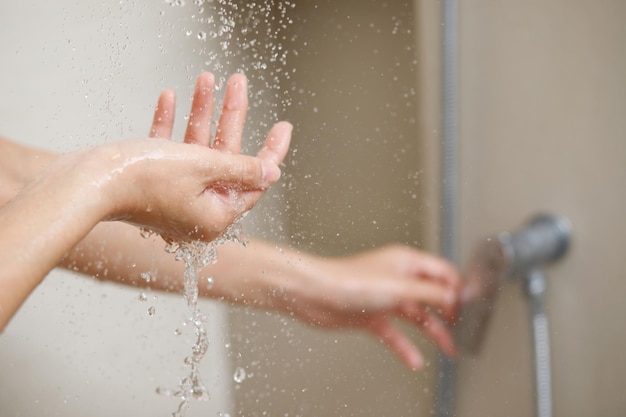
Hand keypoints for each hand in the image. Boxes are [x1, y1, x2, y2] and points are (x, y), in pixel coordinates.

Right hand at [135, 71, 290, 241]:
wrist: (86, 182)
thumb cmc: (144, 178)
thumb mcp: (204, 167)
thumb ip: (241, 168)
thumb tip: (271, 173)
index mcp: (216, 216)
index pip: (254, 182)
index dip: (270, 151)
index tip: (283, 126)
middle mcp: (197, 210)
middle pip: (224, 158)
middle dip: (229, 117)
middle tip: (238, 83)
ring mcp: (173, 197)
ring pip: (196, 149)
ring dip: (200, 113)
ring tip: (206, 78)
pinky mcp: (151, 183)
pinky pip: (168, 151)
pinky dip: (171, 125)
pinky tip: (170, 98)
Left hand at [277, 245, 459, 369]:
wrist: (315, 296)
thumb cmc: (349, 281)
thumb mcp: (400, 286)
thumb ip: (432, 293)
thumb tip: (456, 296)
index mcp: (406, 262)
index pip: (442, 272)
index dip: (457, 288)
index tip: (470, 306)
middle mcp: (397, 278)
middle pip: (431, 295)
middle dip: (448, 312)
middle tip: (462, 328)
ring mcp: (384, 298)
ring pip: (416, 316)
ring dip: (433, 332)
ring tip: (448, 348)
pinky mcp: (372, 316)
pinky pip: (396, 334)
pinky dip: (406, 346)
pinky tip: (414, 359)